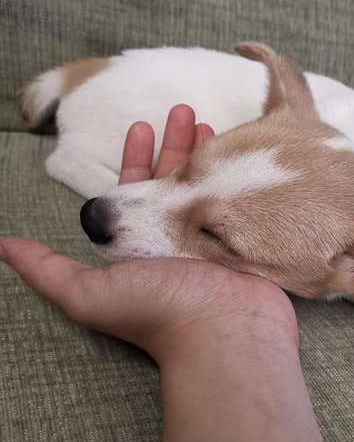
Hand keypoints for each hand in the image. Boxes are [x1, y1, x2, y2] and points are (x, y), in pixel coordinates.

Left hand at [0, 105, 295, 361]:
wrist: (225, 332)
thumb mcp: (89, 292)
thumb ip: (46, 269)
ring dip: (204, 154)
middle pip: (171, 183)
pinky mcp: (242, 241)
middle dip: (173, 145)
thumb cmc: (159, 310)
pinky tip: (236, 152)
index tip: (140, 127)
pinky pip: (235, 199)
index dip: (133, 161)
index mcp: (138, 248)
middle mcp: (174, 242)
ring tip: (209, 121)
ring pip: (205, 187)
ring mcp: (212, 241)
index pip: (131, 195)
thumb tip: (2, 245)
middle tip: (181, 109)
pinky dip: (234, 174)